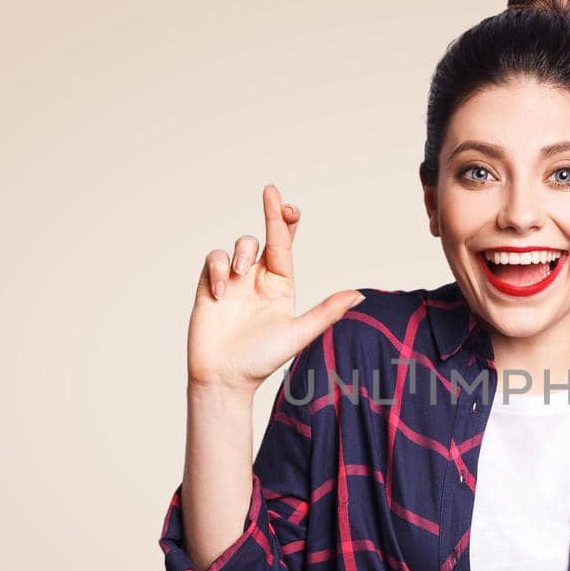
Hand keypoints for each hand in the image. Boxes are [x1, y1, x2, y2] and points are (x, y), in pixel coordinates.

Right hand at [187, 183, 364, 390]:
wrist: (224, 378)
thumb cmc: (262, 360)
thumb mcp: (298, 334)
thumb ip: (326, 312)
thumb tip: (360, 296)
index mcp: (281, 285)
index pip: (285, 245)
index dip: (286, 220)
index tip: (288, 203)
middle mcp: (258, 279)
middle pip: (265, 236)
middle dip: (270, 212)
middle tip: (271, 191)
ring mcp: (233, 281)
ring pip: (239, 246)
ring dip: (241, 252)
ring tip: (240, 273)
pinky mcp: (209, 286)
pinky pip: (213, 260)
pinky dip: (217, 270)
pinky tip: (221, 294)